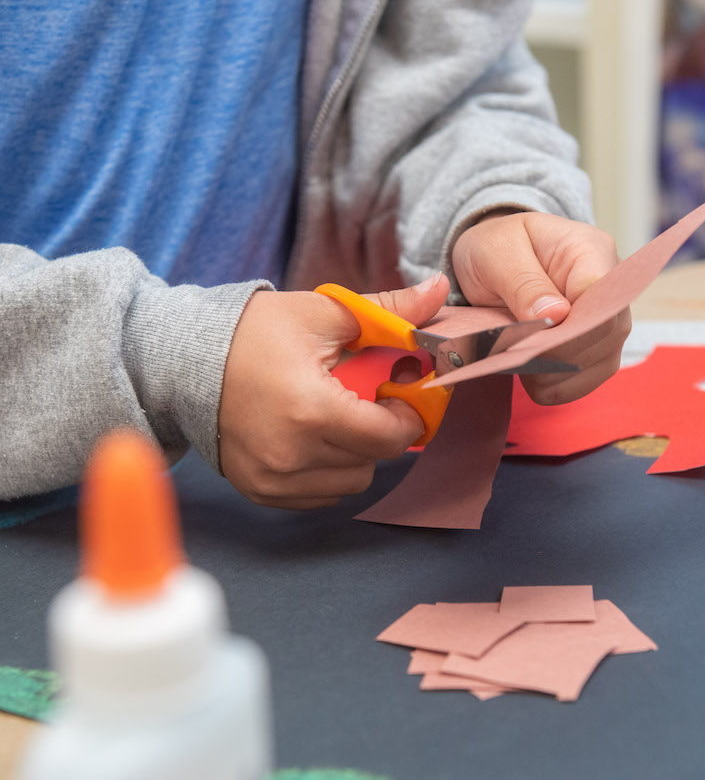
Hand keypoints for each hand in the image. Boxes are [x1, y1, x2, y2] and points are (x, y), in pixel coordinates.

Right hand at [218, 274, 449, 507]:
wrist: (183, 362)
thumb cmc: (252, 333)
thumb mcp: (323, 314)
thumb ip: (388, 311)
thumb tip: (441, 289)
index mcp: (312, 411)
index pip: (389, 437)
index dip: (406, 416)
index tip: (398, 395)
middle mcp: (292, 456)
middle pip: (373, 461)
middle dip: (379, 430)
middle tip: (363, 400)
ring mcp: (273, 480)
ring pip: (349, 482)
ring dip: (355, 454)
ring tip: (334, 418)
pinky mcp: (260, 491)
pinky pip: (319, 495)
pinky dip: (327, 471)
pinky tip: (311, 438)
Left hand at [452, 211, 630, 404]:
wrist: (494, 254)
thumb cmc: (497, 245)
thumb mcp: (497, 251)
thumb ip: (523, 282)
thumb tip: (555, 315)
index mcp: (590, 250)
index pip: (600, 297)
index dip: (570, 327)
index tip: (532, 340)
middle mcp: (608, 286)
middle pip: (606, 335)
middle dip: (561, 355)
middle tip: (519, 359)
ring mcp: (605, 319)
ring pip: (602, 362)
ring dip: (560, 376)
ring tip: (522, 371)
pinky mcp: (593, 346)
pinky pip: (589, 377)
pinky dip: (561, 387)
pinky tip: (532, 381)